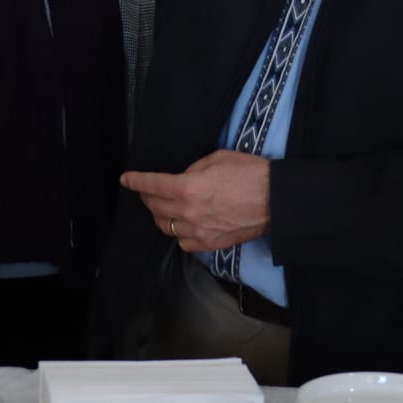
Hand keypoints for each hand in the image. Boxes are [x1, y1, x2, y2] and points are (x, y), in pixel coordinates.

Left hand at [120, 149, 269, 253]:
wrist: (277, 200)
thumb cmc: (250, 173)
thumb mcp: (217, 158)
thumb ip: (192, 169)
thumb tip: (181, 178)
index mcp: (188, 187)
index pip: (151, 185)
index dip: (135, 181)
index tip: (126, 179)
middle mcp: (188, 212)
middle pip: (154, 207)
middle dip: (147, 197)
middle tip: (147, 191)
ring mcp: (198, 231)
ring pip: (165, 227)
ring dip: (160, 216)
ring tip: (163, 207)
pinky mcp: (210, 244)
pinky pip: (182, 242)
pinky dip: (177, 233)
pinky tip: (181, 225)